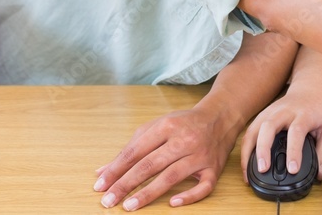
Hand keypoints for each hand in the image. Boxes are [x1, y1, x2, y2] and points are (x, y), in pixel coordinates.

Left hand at [94, 105, 238, 209]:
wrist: (221, 117)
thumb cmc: (184, 124)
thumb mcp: (157, 127)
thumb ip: (131, 148)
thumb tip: (103, 171)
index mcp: (167, 126)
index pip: (136, 151)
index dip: (116, 169)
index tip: (100, 185)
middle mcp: (184, 140)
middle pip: (150, 164)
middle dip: (126, 184)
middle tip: (108, 201)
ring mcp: (200, 155)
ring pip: (172, 177)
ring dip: (148, 193)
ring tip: (128, 206)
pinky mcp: (215, 168)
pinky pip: (204, 186)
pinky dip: (189, 196)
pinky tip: (173, 203)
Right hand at [240, 80, 321, 182]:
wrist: (312, 86)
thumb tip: (318, 174)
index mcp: (304, 114)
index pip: (296, 131)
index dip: (294, 151)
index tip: (292, 169)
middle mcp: (284, 111)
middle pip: (269, 126)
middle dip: (263, 148)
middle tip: (263, 169)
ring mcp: (271, 111)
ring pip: (254, 128)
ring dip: (249, 151)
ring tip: (248, 173)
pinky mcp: (263, 115)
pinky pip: (250, 131)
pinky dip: (246, 148)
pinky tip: (246, 164)